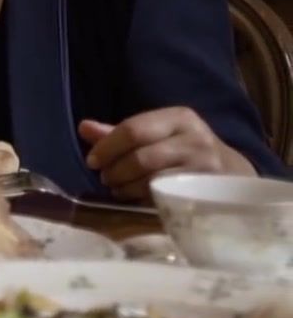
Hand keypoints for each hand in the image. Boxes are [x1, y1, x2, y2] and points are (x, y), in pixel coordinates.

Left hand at [78, 107, 254, 200]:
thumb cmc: (185, 150)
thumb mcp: (158, 134)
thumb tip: (83, 127)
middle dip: (116, 170)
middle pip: (141, 157)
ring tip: (118, 189)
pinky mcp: (209, 191)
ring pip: (153, 179)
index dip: (107, 147)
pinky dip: (145, 199)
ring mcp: (206, 167)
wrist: (234, 172)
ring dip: (127, 187)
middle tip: (106, 178)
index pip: (133, 129)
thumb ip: (121, 132)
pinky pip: (168, 197)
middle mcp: (196, 139)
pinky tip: (137, 199)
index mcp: (179, 117)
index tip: (92, 161)